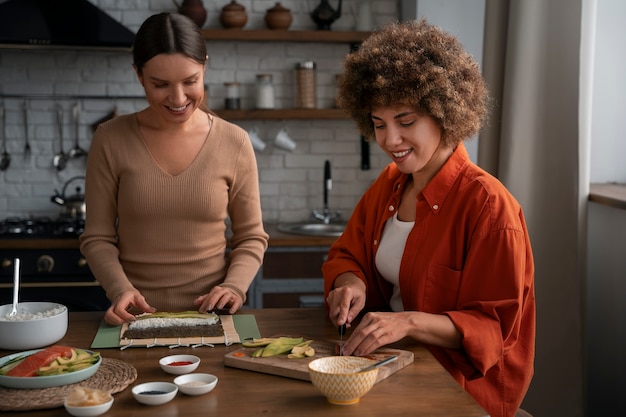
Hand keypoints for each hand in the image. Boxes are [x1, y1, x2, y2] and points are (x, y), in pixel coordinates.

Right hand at [104, 290, 155, 325]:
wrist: (122, 291)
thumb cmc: (131, 295)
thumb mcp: (139, 297)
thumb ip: (145, 305)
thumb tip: (153, 311)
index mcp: (122, 299)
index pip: (119, 309)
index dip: (125, 316)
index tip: (133, 319)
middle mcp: (114, 304)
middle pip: (109, 314)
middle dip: (117, 321)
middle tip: (127, 322)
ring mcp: (111, 309)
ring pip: (107, 317)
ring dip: (115, 323)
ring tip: (124, 323)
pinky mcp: (110, 313)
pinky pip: (107, 320)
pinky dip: (113, 323)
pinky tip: (121, 323)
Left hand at [194, 286, 242, 314]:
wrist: (235, 293)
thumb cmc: (221, 296)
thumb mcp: (213, 297)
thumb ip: (204, 299)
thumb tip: (195, 302)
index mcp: (217, 290)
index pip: (210, 295)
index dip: (205, 302)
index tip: (202, 310)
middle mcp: (224, 291)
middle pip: (217, 294)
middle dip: (213, 301)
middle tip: (208, 308)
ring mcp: (231, 295)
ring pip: (227, 296)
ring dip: (222, 301)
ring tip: (218, 307)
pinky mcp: (237, 300)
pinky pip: (236, 302)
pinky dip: (234, 307)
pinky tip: (231, 311)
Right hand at [326, 273, 365, 327]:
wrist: (352, 286)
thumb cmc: (357, 294)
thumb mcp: (361, 303)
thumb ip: (354, 312)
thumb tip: (348, 321)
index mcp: (348, 292)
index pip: (344, 306)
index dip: (342, 315)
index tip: (340, 324)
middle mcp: (337, 292)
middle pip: (335, 311)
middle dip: (339, 321)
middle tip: (347, 326)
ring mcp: (332, 294)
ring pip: (332, 312)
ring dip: (337, 318)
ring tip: (345, 317)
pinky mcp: (328, 297)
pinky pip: (330, 310)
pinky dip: (335, 314)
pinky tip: (341, 311)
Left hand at [341, 311, 461, 355]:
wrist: (405, 321)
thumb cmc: (389, 322)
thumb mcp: (376, 319)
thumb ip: (366, 327)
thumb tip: (354, 339)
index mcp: (369, 316)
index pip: (357, 329)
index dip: (349, 339)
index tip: (343, 347)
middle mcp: (375, 320)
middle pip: (360, 333)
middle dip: (351, 344)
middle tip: (345, 352)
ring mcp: (382, 327)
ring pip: (367, 338)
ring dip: (359, 347)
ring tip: (353, 354)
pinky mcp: (388, 334)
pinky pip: (376, 342)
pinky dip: (368, 348)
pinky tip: (363, 353)